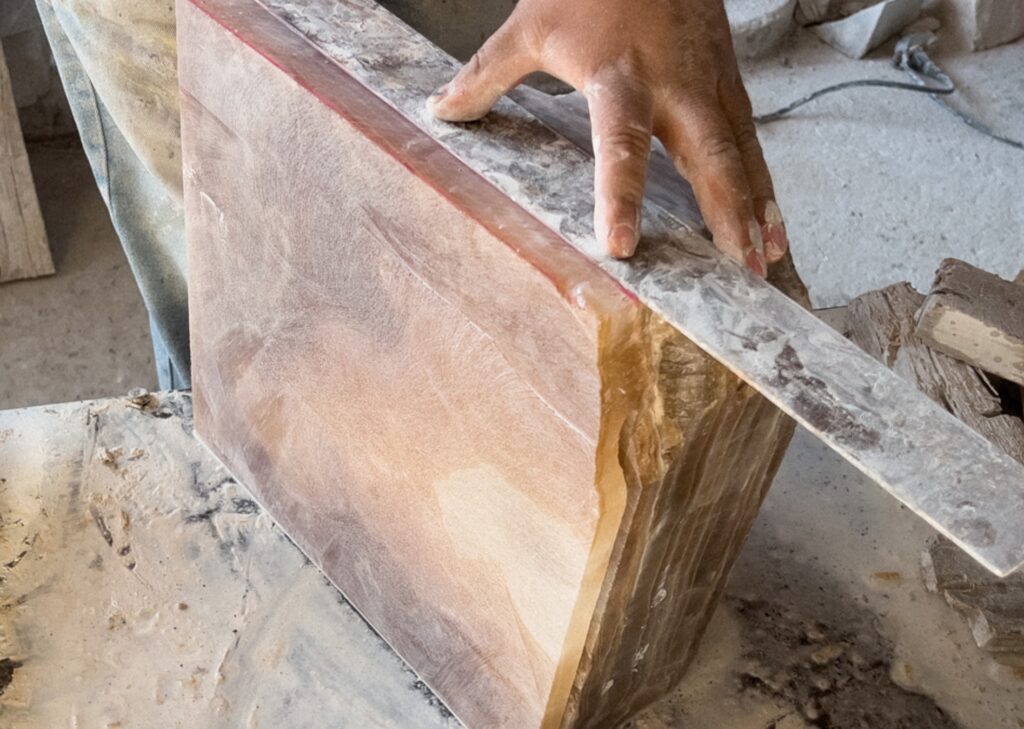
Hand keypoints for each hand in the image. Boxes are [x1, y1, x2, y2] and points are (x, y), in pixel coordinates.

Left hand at [427, 0, 787, 275]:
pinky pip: (750, 137)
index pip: (621, 145)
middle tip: (738, 267)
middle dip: (726, 212)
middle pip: (708, 154)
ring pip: (741, 149)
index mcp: (620, 75)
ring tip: (766, 259)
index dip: (619, 196)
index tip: (620, 244)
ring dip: (757, 205)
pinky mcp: (728, 77)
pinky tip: (770, 219)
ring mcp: (709, 79)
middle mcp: (675, 83)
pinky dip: (763, 180)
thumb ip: (486, 74)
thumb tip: (441, 111)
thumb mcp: (531, 25)